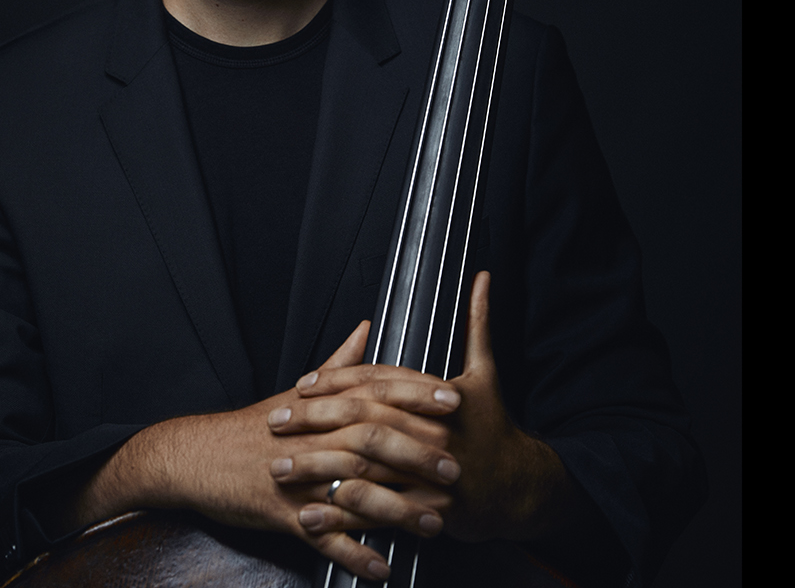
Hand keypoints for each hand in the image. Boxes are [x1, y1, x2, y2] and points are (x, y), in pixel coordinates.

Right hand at [72, 320, 458, 581]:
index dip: (416, 394)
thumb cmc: (249, 427)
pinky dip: (354, 553)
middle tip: (456, 466)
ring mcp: (297, 475)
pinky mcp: (281, 512)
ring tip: (434, 524)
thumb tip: (366, 329)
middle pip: (372, 437)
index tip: (454, 399)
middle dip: (417, 452)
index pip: (375, 391)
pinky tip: (384, 568)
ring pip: (354, 489)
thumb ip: (339, 366)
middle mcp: (312, 436)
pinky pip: (323, 536)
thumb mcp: (294, 392)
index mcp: (319, 405)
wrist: (193, 456)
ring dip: (398, 509)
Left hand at [292, 271, 577, 542]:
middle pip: (361, 427)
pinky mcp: (426, 514)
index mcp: (437, 400)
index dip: (334, 384)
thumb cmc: (496, 426)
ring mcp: (427, 478)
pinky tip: (307, 517)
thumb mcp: (487, 372)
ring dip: (317, 472)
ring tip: (278, 469)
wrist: (520, 486)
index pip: (376, 385)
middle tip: (274, 424)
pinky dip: (339, 518)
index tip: (300, 386)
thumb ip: (477, 323)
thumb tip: (480, 276)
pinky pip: (376, 517)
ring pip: (363, 473)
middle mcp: (430, 436)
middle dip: (313, 425)